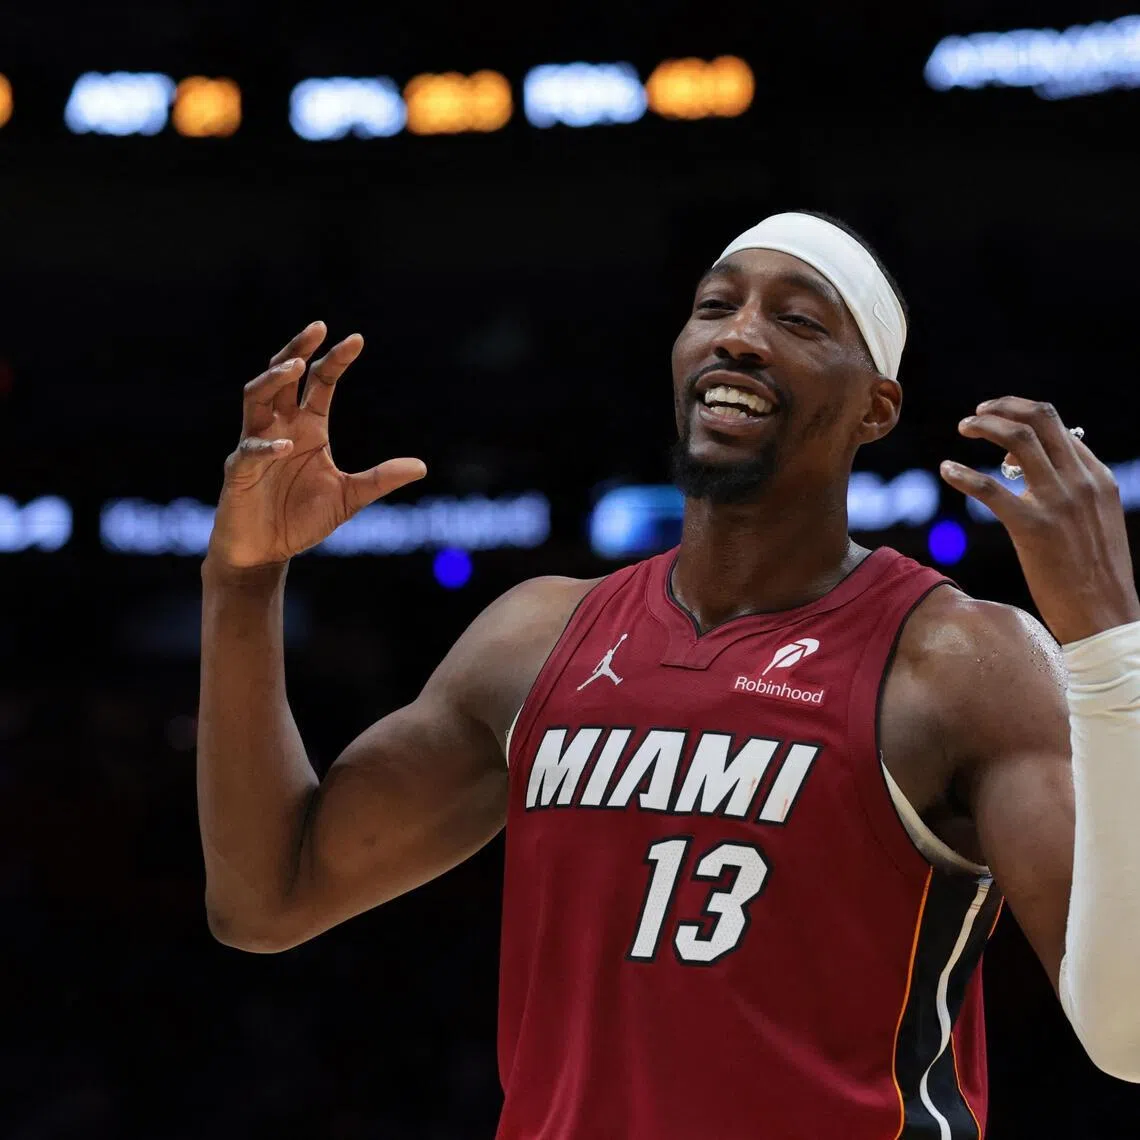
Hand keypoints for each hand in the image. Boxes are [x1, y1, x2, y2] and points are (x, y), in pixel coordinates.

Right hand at [208, 321, 426, 569]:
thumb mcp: (349, 498)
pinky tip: (287, 446)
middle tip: (317, 328)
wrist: (265, 552)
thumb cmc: (301, 520)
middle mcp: (280, 427)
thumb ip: (380, 479)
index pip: (320, 383)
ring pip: (256, 397)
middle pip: (283, 376)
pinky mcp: (239, 471)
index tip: (356, 339)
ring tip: (295, 365)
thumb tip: (421, 466)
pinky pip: (250, 451)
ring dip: (274, 379)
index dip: (336, 360)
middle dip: (297, 350)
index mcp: (308, 427)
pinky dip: (266, 447)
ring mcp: (256, 445)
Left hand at [940, 397, 1138, 644]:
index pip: (1057, 425)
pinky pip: (990, 488)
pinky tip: (946, 470)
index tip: (997, 420)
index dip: (1022, 416)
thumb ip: (1074, 487)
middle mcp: (1080, 481)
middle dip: (1002, 407)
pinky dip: (963, 474)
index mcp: (1097, 477)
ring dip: (985, 425)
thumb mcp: (1096, 519)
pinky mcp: (1032, 527)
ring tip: (964, 427)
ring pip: (1018, 439)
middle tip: (976, 413)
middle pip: (1040, 419)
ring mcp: (1057, 502)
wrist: (1104, 613)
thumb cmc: (1094, 571)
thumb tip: (1036, 462)